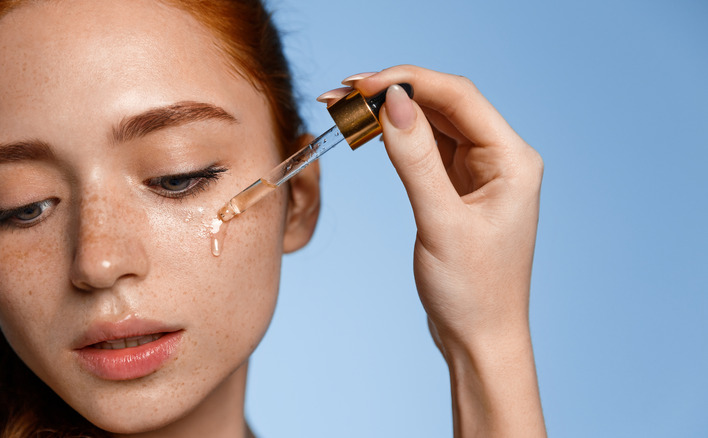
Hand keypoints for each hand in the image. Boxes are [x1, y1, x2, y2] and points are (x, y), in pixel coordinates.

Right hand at [319, 65, 545, 436]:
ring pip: (431, 123)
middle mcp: (500, 158)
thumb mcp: (441, 222)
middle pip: (443, 104)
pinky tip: (369, 130)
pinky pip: (425, 148)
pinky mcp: (458, 187)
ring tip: (346, 107)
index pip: (458, 97)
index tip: (361, 85)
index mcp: (512, 159)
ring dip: (391, 112)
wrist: (479, 338)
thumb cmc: (473, 290)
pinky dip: (396, 137)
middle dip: (393, 93)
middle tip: (342, 93)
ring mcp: (479, 172)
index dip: (408, 81)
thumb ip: (415, 160)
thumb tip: (392, 102)